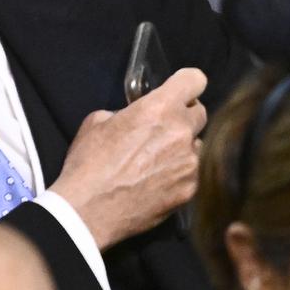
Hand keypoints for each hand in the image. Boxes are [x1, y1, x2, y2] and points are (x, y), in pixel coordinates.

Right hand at [48, 67, 207, 250]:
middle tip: (162, 126)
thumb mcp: (97, 122)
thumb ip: (128, 113)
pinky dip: (178, 172)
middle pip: (200, 113)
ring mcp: (190, 164)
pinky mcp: (191, 190)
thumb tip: (138, 117)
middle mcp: (181, 133)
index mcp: (158, 109)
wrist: (90, 209)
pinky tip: (156, 179)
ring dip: (181, 146)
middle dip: (184, 115)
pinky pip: (192, 172)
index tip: (181, 88)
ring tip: (155, 159)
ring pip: (196, 145)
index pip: (194, 81)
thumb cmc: (88, 163)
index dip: (187, 82)